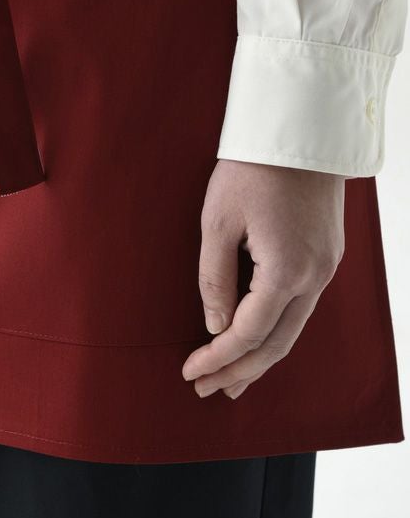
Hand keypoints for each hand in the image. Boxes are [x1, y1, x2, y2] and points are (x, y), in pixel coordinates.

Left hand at [181, 158, 344, 398]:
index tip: (190, 371)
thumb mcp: (217, 220)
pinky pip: (303, 306)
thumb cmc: (252, 167)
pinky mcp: (328, 254)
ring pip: (294, 328)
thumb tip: (215, 325)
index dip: (217, 358)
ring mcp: (327, 266)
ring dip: (262, 356)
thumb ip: (214, 278)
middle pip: (277, 344)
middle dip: (241, 371)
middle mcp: (314, 276)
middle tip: (209, 390)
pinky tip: (261, 336)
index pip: (247, 334)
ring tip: (234, 379)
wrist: (300, 127)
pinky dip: (278, 329)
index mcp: (286, 271)